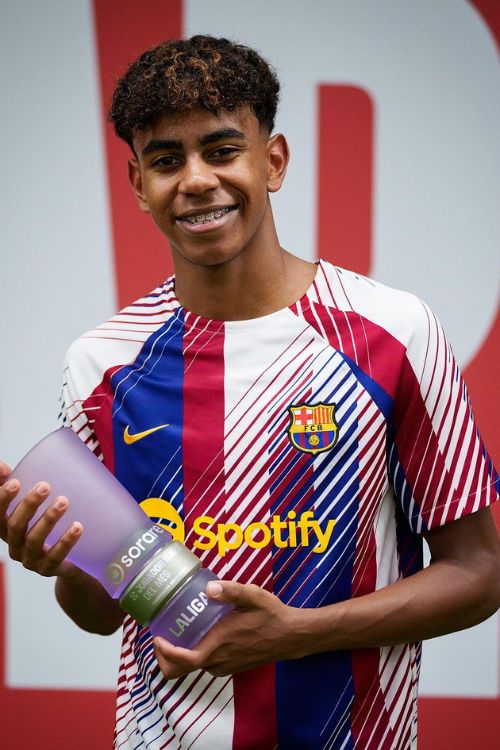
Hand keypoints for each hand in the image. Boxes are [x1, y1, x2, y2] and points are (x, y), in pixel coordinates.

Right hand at [0, 460, 82, 578]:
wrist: (70, 558)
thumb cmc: (45, 524)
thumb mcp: (31, 504)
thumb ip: (15, 484)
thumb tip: (0, 463)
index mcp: (6, 527)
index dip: (1, 499)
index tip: (15, 481)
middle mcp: (14, 544)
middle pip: (14, 526)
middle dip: (28, 504)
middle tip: (45, 486)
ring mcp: (29, 559)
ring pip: (34, 540)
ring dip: (48, 519)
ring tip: (64, 501)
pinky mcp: (48, 569)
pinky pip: (55, 557)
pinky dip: (66, 541)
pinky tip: (77, 527)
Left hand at [153, 580, 308, 678]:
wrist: (291, 636)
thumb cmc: (272, 615)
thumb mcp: (253, 596)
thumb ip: (231, 590)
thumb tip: (209, 587)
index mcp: (220, 644)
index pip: (184, 660)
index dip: (165, 653)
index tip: (156, 637)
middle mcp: (219, 660)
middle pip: (182, 669)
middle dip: (165, 657)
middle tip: (161, 636)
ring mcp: (225, 666)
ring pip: (193, 668)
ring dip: (180, 655)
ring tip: (177, 631)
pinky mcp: (231, 666)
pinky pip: (206, 665)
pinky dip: (195, 655)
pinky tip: (199, 634)